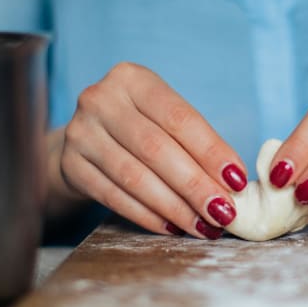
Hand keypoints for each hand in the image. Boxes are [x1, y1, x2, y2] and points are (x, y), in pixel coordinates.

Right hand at [53, 63, 248, 238]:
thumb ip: (195, 142)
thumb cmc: (140, 127)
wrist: (86, 139)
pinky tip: (171, 227)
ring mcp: (80, 132)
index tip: (237, 181)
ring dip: (174, 207)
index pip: (179, 118)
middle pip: (156, 149)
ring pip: (134, 177)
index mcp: (132, 78)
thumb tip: (233, 184)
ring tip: (203, 226)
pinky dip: (147, 215)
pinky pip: (114, 196)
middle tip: (224, 213)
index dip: (211, 151)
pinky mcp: (70, 165)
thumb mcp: (163, 117)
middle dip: (195, 186)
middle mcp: (101, 99)